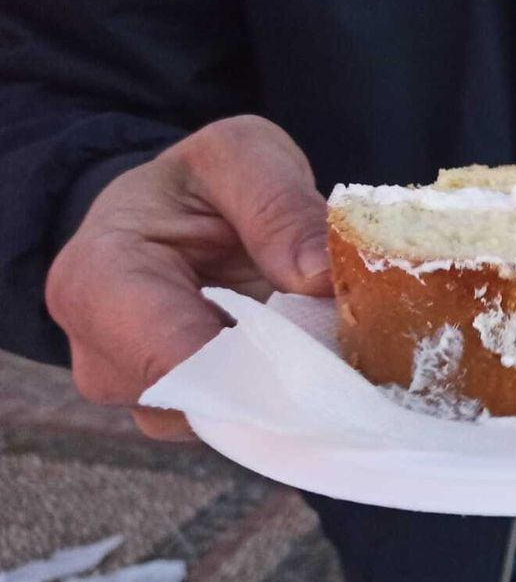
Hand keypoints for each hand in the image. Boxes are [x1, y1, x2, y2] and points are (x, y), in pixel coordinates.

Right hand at [46, 115, 331, 440]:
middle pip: (204, 401)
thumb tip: (318, 276)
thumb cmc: (196, 186)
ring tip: (326, 337)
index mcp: (97, 281)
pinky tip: (311, 359)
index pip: (172, 356)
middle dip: (283, 380)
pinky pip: (242, 426)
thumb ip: (278, 204)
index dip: (256, 368)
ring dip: (289, 391)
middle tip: (351, 343)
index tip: (330, 358)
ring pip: (229, 423)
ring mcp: (141, 399)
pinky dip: (287, 399)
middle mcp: (103, 358)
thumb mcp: (239, 156)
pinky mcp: (182, 418)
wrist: (173, 218)